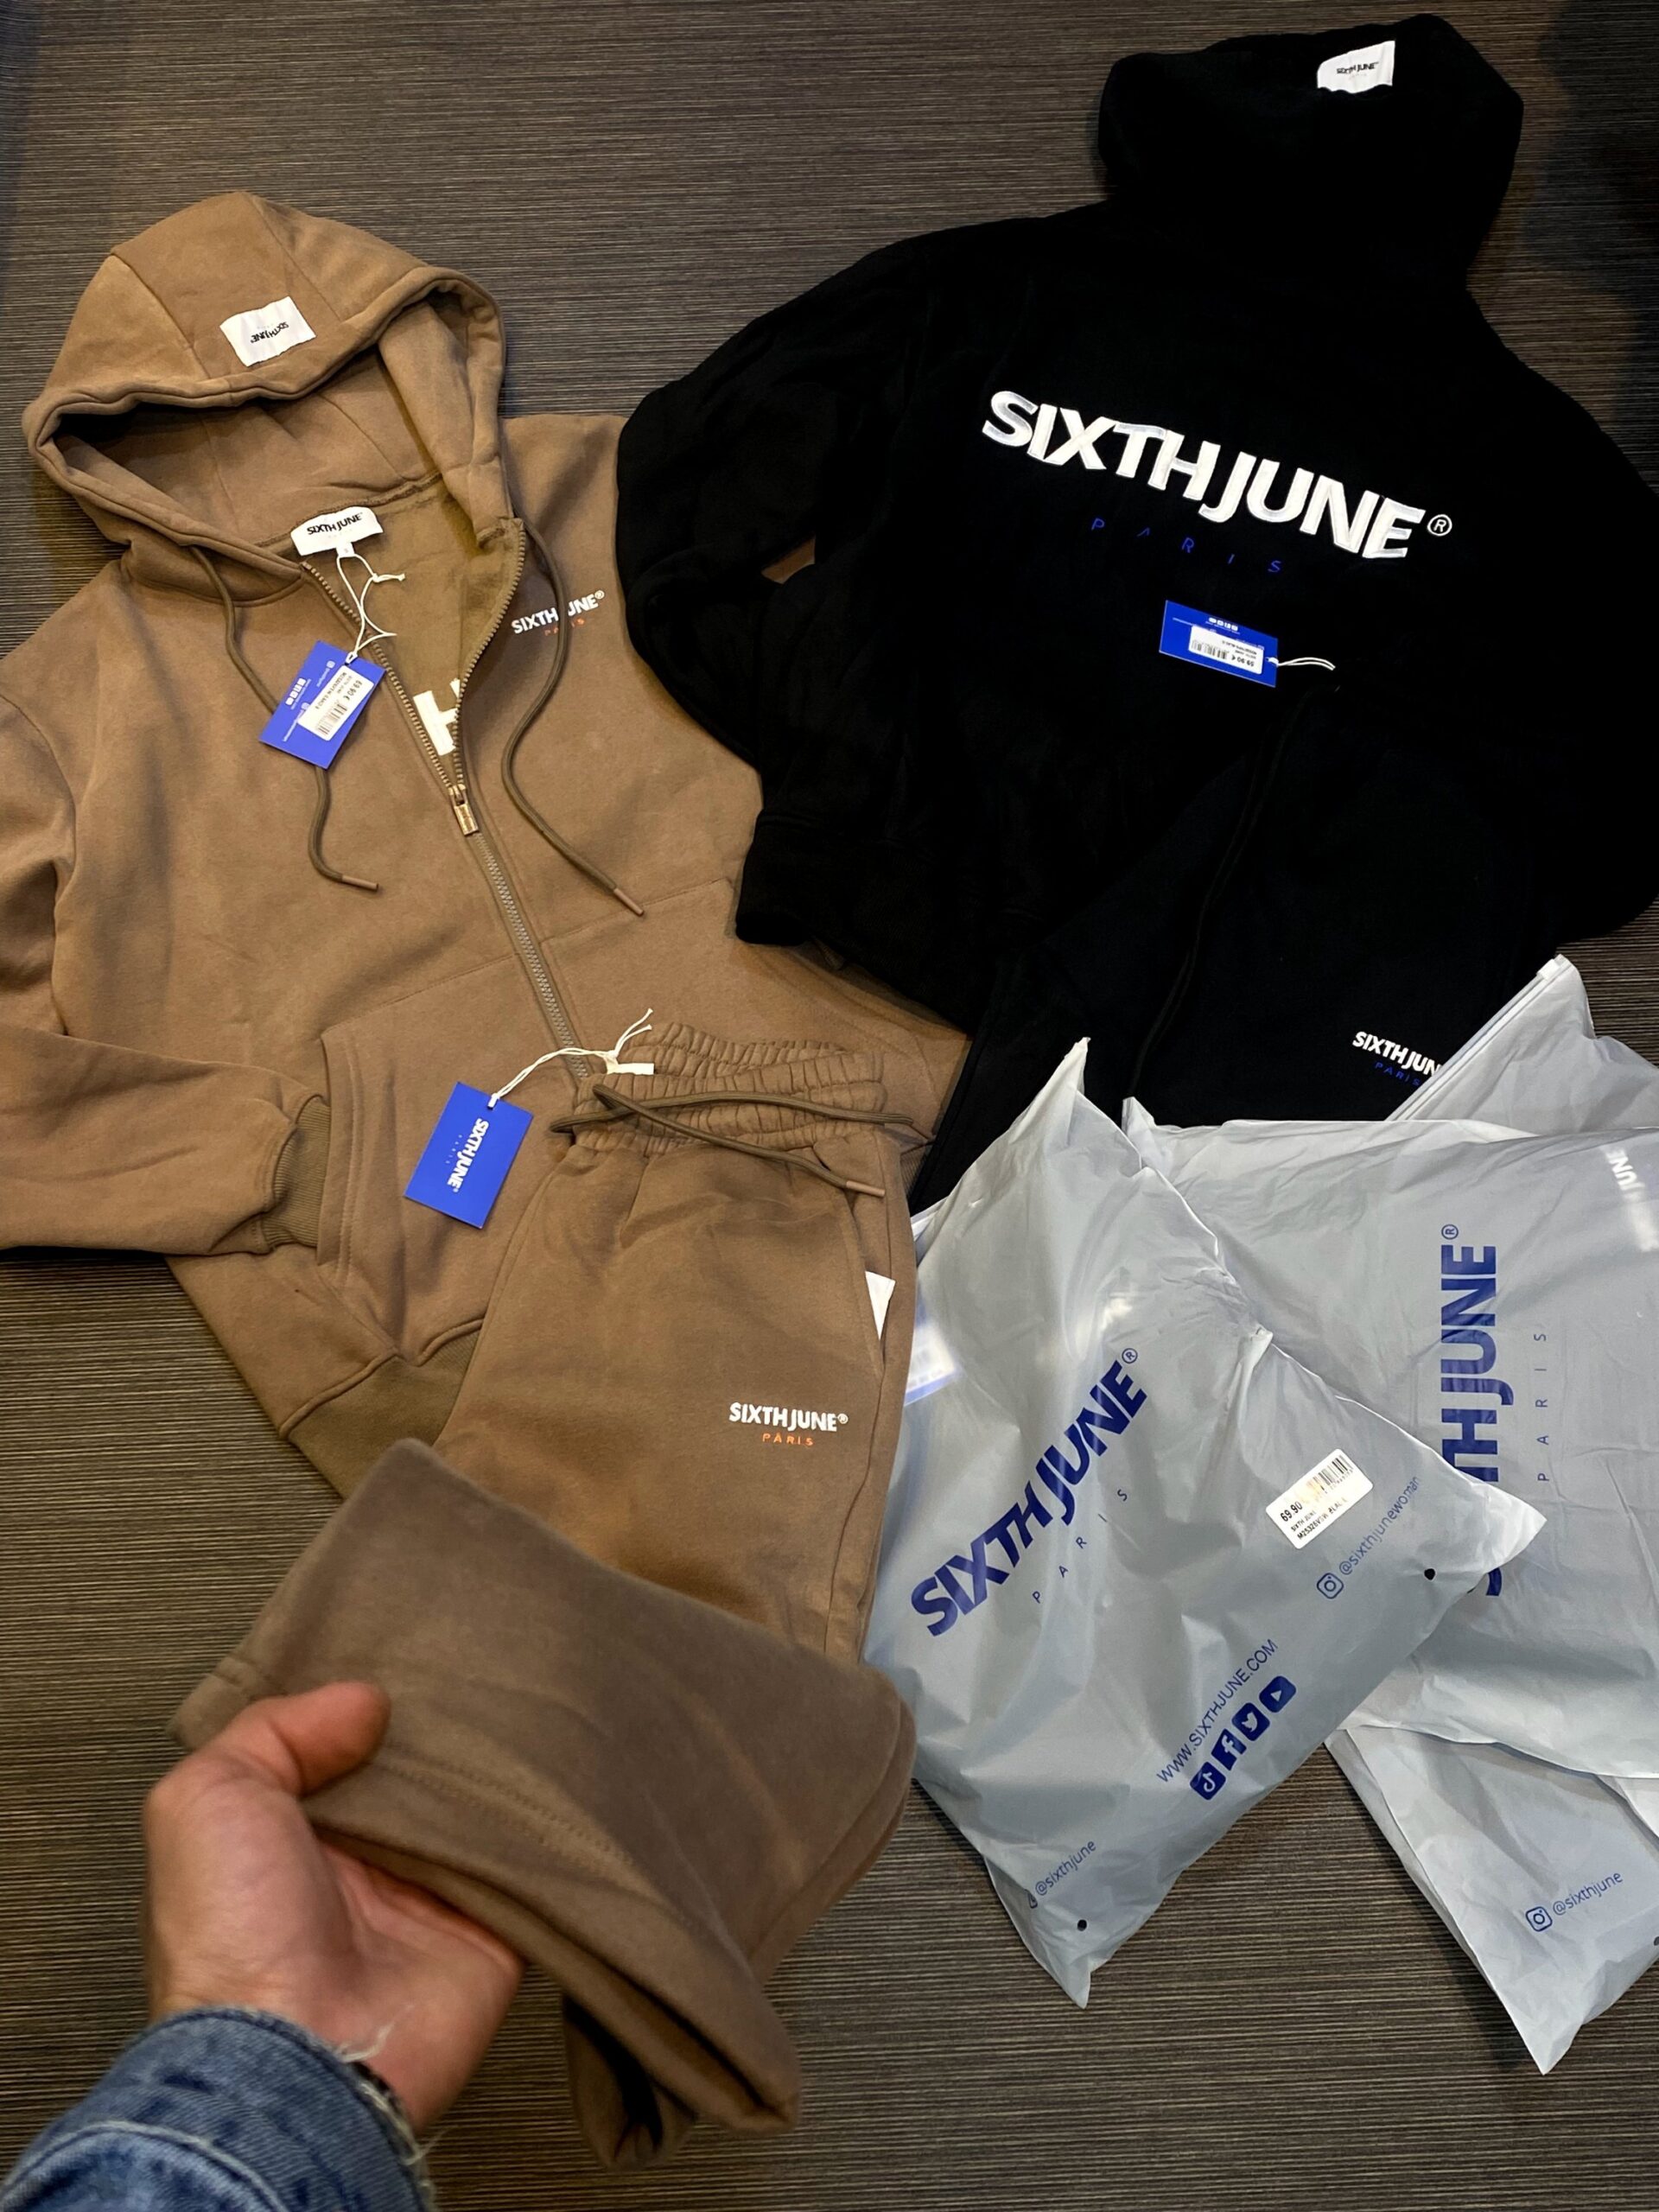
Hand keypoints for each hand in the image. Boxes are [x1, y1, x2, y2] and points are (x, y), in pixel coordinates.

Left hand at [144, 1681, 520, 2130]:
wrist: (296, 2060)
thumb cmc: (231, 1940)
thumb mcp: (208, 1798)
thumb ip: (276, 1731)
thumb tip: (363, 1704)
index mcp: (296, 1835)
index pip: (348, 1749)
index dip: (374, 1703)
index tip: (415, 1651)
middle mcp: (366, 1866)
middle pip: (425, 1775)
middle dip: (450, 1730)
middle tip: (481, 1671)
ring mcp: (431, 1901)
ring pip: (483, 1812)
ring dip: (503, 1772)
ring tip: (529, 1707)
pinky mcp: (492, 1934)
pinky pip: (533, 1868)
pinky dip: (548, 1831)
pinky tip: (560, 1776)